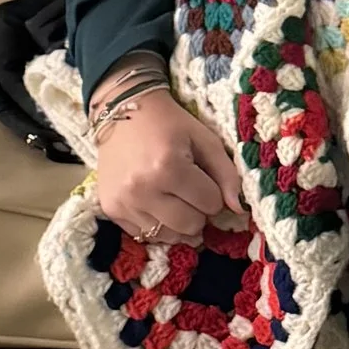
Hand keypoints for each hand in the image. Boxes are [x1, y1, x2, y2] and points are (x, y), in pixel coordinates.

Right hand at [92, 93, 244, 246]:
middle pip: (191, 225)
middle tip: (190, 190)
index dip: (214, 193)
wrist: (123, 112)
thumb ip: (226, 174)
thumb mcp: (205, 140)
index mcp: (168, 167)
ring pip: (169, 236)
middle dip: (199, 212)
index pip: (211, 204)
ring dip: (178, 221)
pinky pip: (145, 235)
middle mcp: (143, 188)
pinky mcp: (110, 208)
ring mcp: (123, 201)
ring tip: (172, 196)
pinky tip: (155, 202)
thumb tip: (238, 209)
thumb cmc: (169, 123)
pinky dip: (157, 224)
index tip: (203, 178)